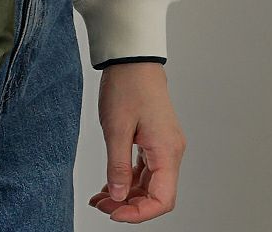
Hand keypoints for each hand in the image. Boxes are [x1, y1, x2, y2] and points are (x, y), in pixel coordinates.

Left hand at [89, 62, 185, 222]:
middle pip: (156, 194)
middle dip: (129, 204)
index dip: (139, 213)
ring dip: (127, 193)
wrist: (132, 58)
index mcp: (167, 151)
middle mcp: (170, 151)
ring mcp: (164, 145)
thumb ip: (117, 166)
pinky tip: (109, 182)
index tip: (114, 212)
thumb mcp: (116, 129)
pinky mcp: (155, 139)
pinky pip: (145, 169)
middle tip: (101, 205)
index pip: (162, 200)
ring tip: (101, 197)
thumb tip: (118, 196)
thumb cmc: (127, 86)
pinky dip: (128, 178)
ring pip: (150, 183)